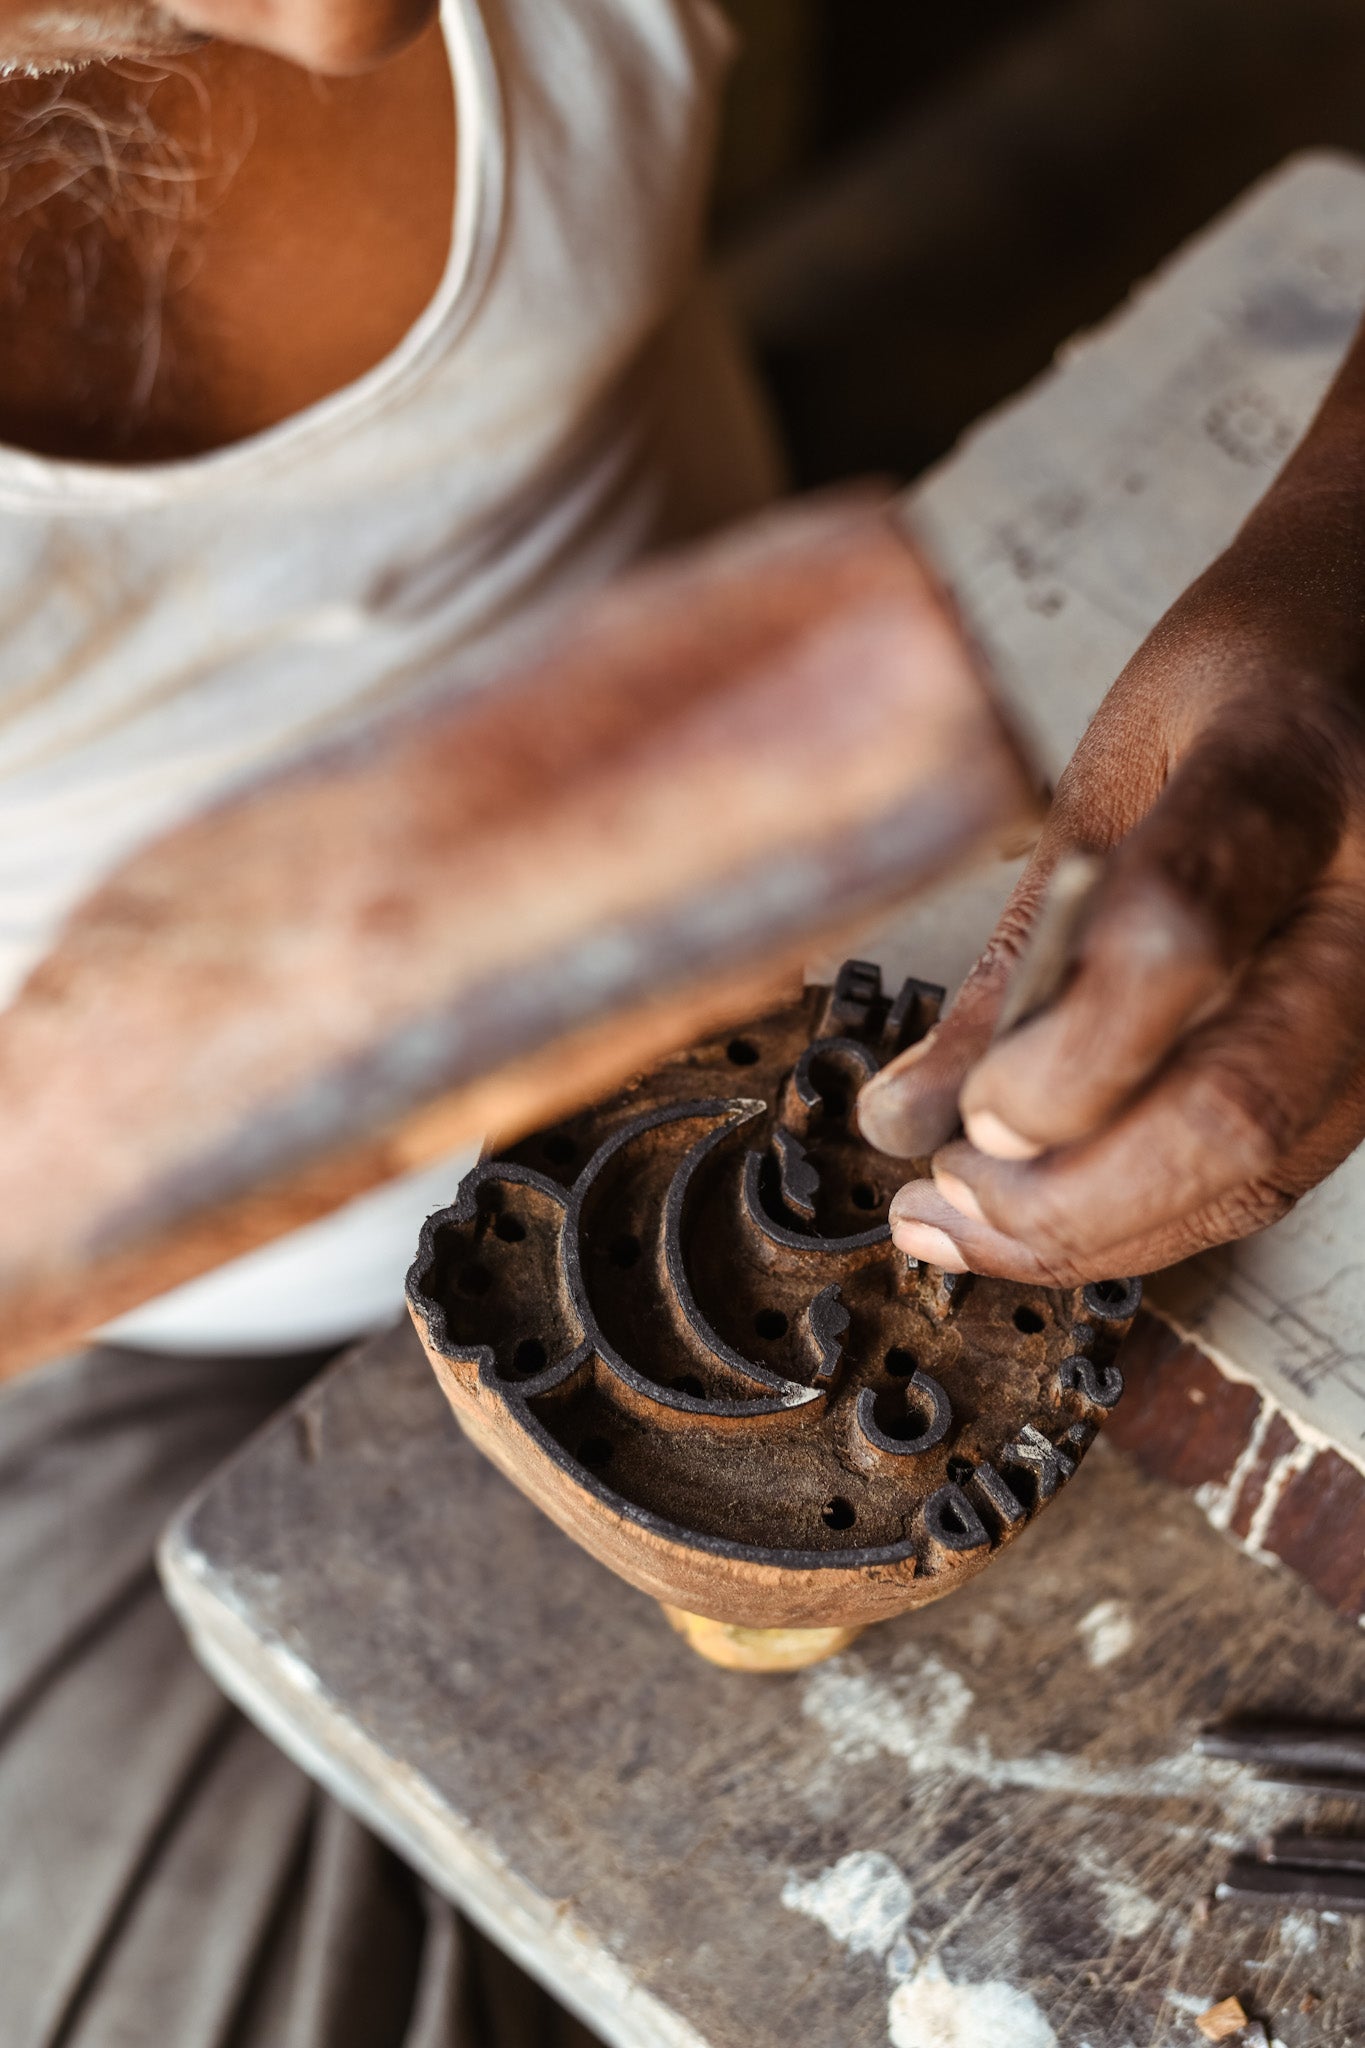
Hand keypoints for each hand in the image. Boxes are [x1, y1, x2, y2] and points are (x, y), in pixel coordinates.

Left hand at [857, 448, 1364, 1284]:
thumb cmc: (1247, 678)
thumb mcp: (1113, 768)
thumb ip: (1025, 944)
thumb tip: (908, 1115)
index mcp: (1294, 771)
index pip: (1178, 932)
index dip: (1060, 1057)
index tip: (960, 1111)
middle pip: (1234, 1104)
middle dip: (1064, 1195)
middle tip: (939, 1203)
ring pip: (1259, 1170)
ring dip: (1094, 1233)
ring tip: (965, 1225)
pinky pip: (1275, 1176)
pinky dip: (1151, 1220)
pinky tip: (1050, 1214)